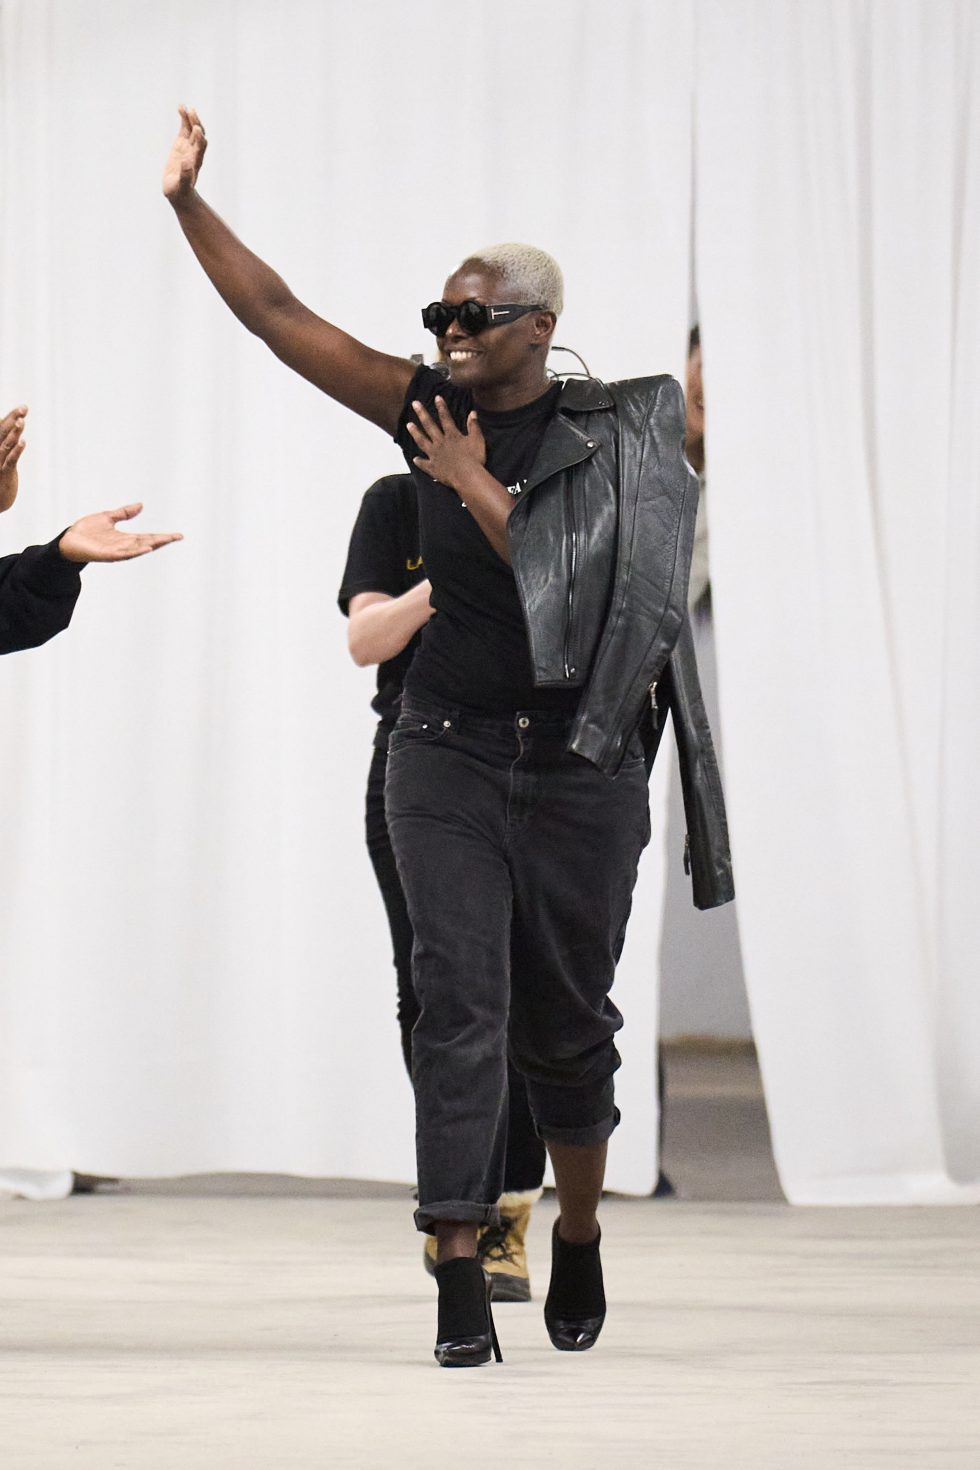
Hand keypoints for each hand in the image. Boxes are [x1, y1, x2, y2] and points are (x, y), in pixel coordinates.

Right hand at [0, 403, 27, 512]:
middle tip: (24, 408)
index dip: (11, 416)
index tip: (24, 407)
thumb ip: (7, 442)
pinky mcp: (3, 475)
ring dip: (13, 433)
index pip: (0, 427)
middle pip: (1, 432)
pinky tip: (23, 442)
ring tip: (22, 421)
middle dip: (13, 419)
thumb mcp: (3, 458)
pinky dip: (16, 451)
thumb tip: (15, 424)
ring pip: (5, 445)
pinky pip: (10, 461)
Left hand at [58, 503, 182, 562]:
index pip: (148, 536)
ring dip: (152, 545)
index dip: (162, 536)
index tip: (177, 535)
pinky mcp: (106, 555)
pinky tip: (144, 548)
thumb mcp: (108, 517)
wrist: (68, 541)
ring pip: (138, 549)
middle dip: (162, 540)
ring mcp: (116, 551)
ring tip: (164, 541)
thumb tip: (141, 505)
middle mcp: (123, 546)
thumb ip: (124, 513)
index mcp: (125, 538)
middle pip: (147, 542)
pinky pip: (123, 554)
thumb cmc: (85, 531)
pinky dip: (135, 552)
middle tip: (177, 536)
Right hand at [162, 105, 207, 202]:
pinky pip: (184, 128)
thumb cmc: (180, 191)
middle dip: (196, 123)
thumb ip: (185, 176)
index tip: (196, 129)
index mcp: (195, 162)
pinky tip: (180, 108)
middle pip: (199, 135)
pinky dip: (183, 119)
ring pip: (192, 129)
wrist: (179, 192)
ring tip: (183, 106)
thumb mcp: (182, 186)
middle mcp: (194, 152)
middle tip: (191, 111)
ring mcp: (189, 146)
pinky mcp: (182, 144)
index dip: (199, 138)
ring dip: (189, 118)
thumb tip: (187, 163)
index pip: (200, 147)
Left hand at [406, 397, 485, 490]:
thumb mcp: (478, 440)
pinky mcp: (433, 468)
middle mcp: (441, 443)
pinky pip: (424, 464)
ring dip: (415, 433)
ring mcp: (435, 455)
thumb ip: (474, 426)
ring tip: (408, 424)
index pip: (445, 418)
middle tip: (414, 404)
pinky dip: (419, 461)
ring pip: (422, 442)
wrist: (467, 477)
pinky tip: (415, 458)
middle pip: (429, 426)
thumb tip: (472, 413)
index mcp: (452, 436)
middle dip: (422, 414)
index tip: (436, 397)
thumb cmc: (475, 459)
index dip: (441, 407)